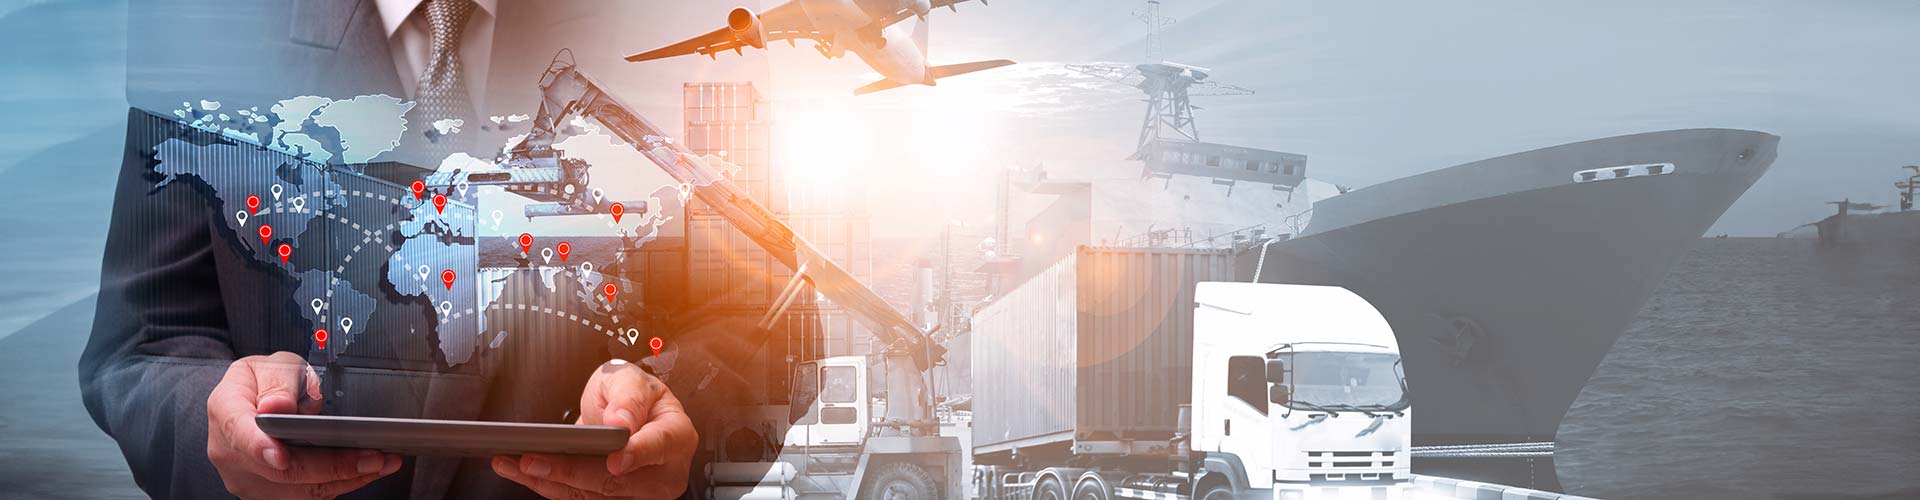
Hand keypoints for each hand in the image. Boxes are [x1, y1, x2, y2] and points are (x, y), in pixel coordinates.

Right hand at [205, 352, 401, 498]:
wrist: (250, 402)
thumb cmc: (263, 382)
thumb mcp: (271, 365)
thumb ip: (278, 381)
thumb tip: (277, 406)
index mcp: (227, 412)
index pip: (240, 434)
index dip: (261, 448)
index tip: (282, 457)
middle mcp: (231, 452)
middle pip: (281, 470)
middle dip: (331, 466)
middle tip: (373, 456)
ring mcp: (249, 477)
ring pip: (298, 490)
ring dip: (345, 478)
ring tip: (382, 463)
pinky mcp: (269, 491)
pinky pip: (307, 495)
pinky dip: (341, 483)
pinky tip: (368, 470)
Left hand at [493, 359, 697, 499]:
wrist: (623, 413)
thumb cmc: (632, 394)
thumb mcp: (630, 378)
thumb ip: (628, 396)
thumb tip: (622, 422)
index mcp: (676, 435)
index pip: (659, 446)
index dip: (636, 454)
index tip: (614, 459)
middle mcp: (663, 472)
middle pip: (619, 481)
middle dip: (572, 472)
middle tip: (535, 458)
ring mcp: (638, 492)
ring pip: (593, 495)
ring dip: (550, 480)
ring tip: (517, 463)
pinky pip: (578, 498)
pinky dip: (548, 484)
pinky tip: (521, 470)